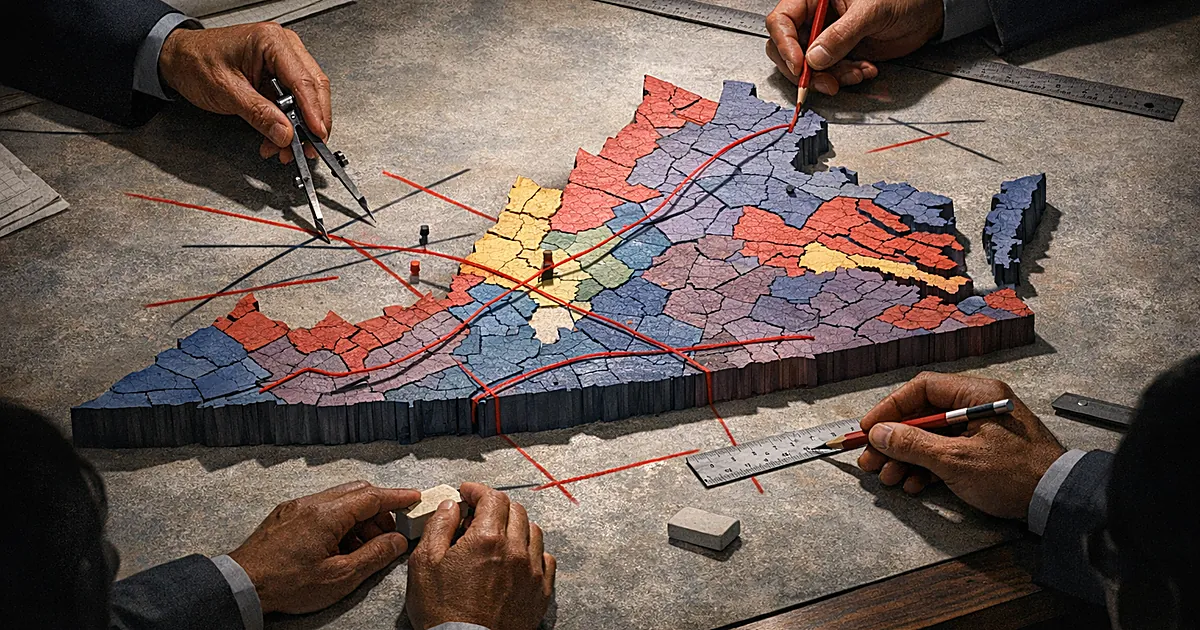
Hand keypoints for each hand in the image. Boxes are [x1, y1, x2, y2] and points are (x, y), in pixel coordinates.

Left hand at [158, 23, 331, 163]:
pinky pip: (293, 100)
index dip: (314, 111)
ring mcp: (283, 60)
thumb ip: (259, 114)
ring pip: (307, 96)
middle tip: (309, 146)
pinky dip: (288, 122)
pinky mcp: (278, 74)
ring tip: (286, 148)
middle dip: (313, 121)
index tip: (317, 134)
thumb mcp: (227, 91)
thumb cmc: (195, 62)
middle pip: (313, 87)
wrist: (179, 59)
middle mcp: (282, 46)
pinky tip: (278, 137)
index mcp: (271, 41)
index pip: (303, 80)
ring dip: (300, 125)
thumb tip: (285, 133)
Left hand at [227, 481, 420, 613]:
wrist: (241, 585)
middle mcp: (311, 503)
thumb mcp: (339, 577)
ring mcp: (296, 507)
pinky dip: (338, 520)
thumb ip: (373, 556)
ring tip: (361, 547)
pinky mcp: (285, 515)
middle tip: (389, 533)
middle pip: (356, 492)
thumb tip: (396, 541)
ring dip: (357, 517)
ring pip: (338, 499)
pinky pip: (320, 508)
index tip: (413, 498)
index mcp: (327, 515)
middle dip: (378, 509)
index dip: (397, 497)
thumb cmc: (287, 584)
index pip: (372, 496)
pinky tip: (337, 546)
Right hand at [405, 483, 555, 629]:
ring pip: (532, 531)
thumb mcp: (424, 564)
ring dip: (515, 526)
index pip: (492, 497)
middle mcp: (515, 550)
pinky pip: (546, 559)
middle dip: (494, 506)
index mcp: (487, 539)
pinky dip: (532, 551)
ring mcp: (532, 571)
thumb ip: (438, 527)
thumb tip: (451, 506)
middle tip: (477, 516)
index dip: (477, 490)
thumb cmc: (443, 612)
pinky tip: (516, 558)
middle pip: (514, 510)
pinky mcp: (541, 591)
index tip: (467, 493)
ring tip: (497, 536)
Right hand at [765, 0, 943, 95]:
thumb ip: (841, 34)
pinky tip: (864, 70)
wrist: (928, 14)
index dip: (785, 44)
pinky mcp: (840, 55)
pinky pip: (829, 73)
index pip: (782, 20)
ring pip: (809, 67)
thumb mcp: (871, 11)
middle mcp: (817, 18)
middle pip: (788, 48)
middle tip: (823, 82)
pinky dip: (845, 78)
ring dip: (830, 77)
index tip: (799, 64)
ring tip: (855, 74)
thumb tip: (814, 58)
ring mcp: (826, 38)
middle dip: (804, 70)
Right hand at [858, 372, 1065, 518]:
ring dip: (907, 458)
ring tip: (889, 477)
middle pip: (923, 415)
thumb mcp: (955, 460)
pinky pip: (946, 452)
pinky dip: (927, 468)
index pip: (921, 389)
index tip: (869, 429)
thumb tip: (880, 433)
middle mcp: (978, 405)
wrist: (1057, 501)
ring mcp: (982, 429)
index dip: (890, 409)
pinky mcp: (984, 451)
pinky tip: (915, 484)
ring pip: (932, 436)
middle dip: (894, 440)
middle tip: (871, 459)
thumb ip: (913, 444)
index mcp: (976, 394)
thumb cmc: (1016, 475)